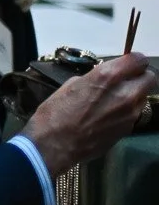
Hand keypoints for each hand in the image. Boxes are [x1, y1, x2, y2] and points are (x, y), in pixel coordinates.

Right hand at [21, 53, 157, 173]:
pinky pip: (134, 114)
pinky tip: (108, 115)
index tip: (127, 62)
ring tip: (114, 99)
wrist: (55, 144)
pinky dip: (126, 110)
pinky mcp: (128, 130)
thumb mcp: (71, 85)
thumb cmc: (55, 111)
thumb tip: (104, 80)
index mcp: (107, 77)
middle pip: (150, 78)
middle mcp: (125, 94)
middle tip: (126, 79)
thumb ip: (94, 79)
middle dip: (140, 76)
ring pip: (143, 97)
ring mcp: (130, 114)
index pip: (138, 60)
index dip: (133, 60)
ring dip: (134, 94)